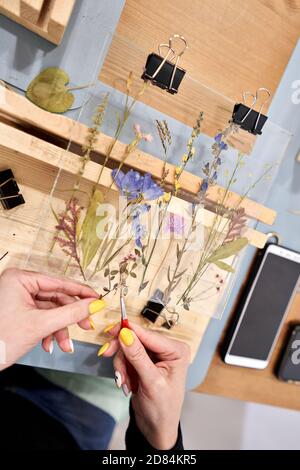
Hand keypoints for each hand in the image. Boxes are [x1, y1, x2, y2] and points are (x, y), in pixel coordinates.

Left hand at [0, 268, 102, 369]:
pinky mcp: (17, 311)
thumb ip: (71, 313)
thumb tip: (94, 304)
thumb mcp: (41, 325)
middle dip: (69, 318)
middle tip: (86, 326)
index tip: (97, 298)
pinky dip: (48, 331)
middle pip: (55, 298)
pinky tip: (49, 345)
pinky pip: (40, 317)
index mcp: (20, 279)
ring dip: (59, 329)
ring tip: (65, 345)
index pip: (59, 282)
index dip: (80, 292)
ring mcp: (17, 298)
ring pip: (49, 311)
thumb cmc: (0, 339)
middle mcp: (18, 285)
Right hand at [103, 323, 189, 449]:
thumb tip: (126, 334)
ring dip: (122, 365)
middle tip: (106, 354)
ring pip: (128, 348)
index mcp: (177, 350)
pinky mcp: (145, 362)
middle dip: (122, 353)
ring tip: (123, 382)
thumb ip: (138, 357)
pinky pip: (127, 357)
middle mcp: (167, 349)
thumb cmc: (163, 409)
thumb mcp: (151, 382)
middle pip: (136, 339)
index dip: (129, 331)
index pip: (149, 334)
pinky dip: (122, 369)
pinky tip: (126, 383)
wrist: (156, 428)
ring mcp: (155, 355)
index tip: (112, 331)